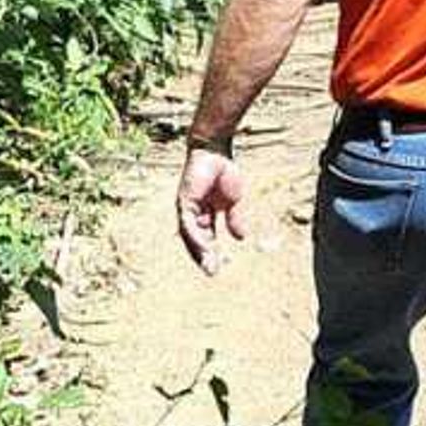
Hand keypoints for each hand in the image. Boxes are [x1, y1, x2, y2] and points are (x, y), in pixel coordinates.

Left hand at [177, 146, 253, 275]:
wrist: (216, 152)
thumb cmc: (224, 172)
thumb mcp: (233, 201)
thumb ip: (234, 219)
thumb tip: (241, 238)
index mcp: (203, 214)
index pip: (204, 238)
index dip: (210, 252)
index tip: (219, 267)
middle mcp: (192, 214)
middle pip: (195, 241)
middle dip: (204, 257)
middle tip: (213, 273)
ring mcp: (186, 209)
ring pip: (190, 237)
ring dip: (199, 252)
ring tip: (209, 266)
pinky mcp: (184, 203)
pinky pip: (188, 225)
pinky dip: (196, 237)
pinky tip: (205, 247)